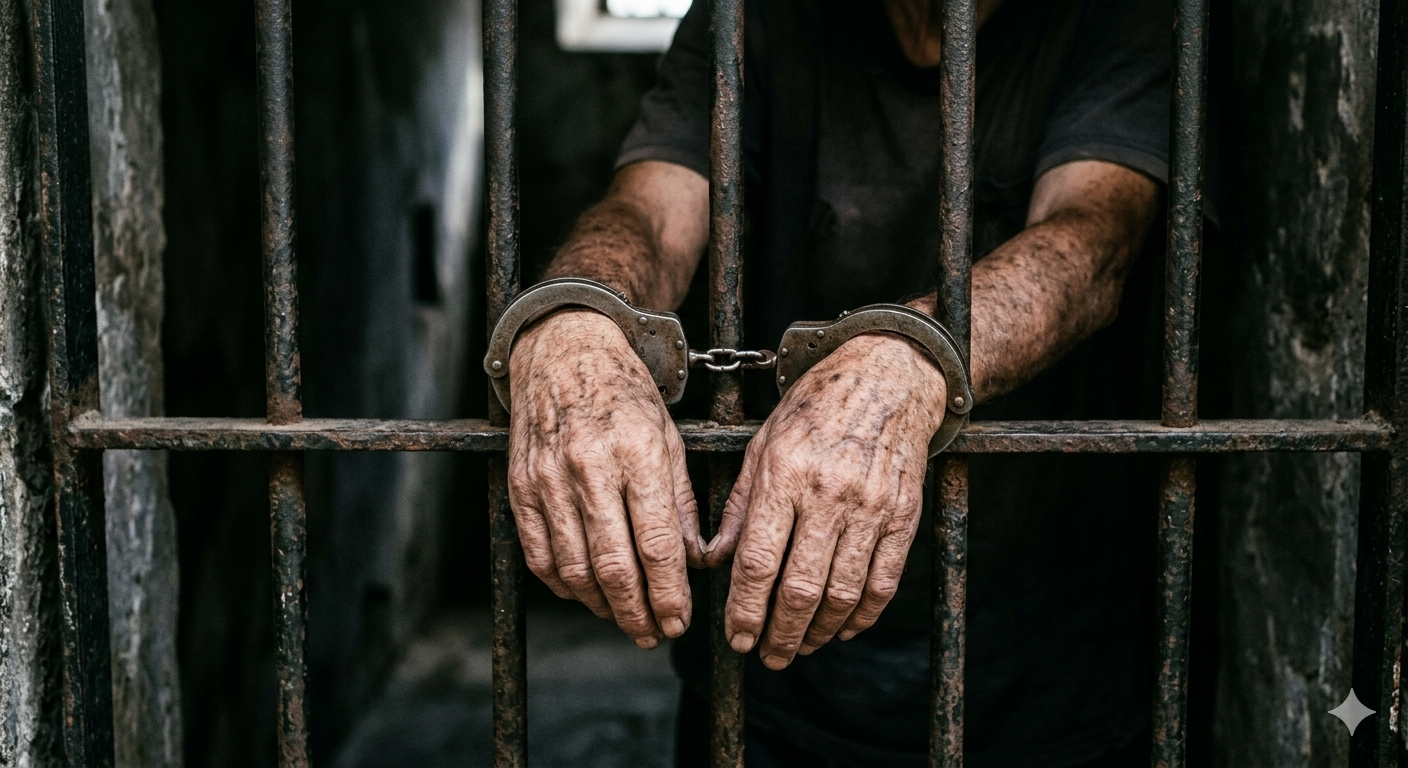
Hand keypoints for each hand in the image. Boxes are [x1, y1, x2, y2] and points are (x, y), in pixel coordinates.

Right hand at [507, 309, 704, 647]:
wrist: (562, 349)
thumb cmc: (625, 392)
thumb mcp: (670, 437)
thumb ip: (681, 502)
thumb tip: (693, 563)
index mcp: (637, 453)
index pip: (656, 545)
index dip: (668, 594)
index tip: (679, 620)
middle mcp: (589, 468)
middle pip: (613, 566)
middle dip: (637, 612)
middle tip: (654, 635)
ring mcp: (548, 479)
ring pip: (573, 569)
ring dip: (601, 606)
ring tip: (625, 620)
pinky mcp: (520, 486)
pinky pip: (540, 553)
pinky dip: (563, 584)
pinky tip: (586, 593)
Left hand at [704, 332, 946, 668]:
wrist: (890, 377)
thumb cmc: (816, 406)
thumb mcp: (763, 442)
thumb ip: (741, 505)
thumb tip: (714, 560)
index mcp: (785, 474)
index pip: (759, 561)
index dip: (745, 609)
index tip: (737, 637)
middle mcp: (829, 493)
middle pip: (800, 588)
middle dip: (780, 634)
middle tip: (768, 656)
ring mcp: (872, 507)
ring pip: (843, 593)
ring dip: (818, 631)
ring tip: (800, 646)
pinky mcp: (904, 516)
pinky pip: (884, 581)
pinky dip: (863, 615)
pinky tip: (843, 627)